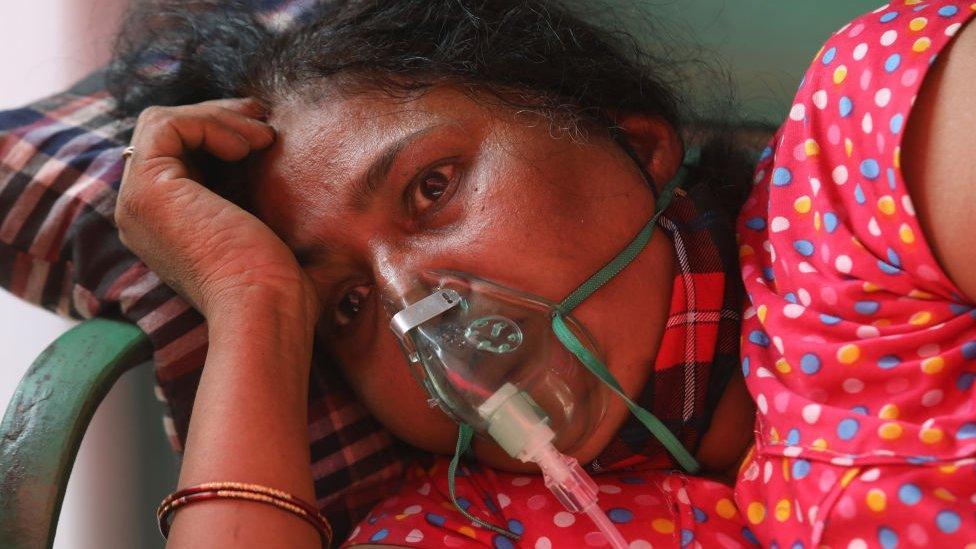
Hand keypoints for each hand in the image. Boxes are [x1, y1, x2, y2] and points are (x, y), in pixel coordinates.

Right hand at [116, 98, 318, 328]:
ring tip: (264, 137)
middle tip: (262, 117)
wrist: (265, 310)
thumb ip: (250, 199)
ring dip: (219, 117)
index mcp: (163, 224)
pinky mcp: (148, 189)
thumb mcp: (262, 231)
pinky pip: (167, 125)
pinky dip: (210, 124)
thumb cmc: (277, 286)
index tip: (263, 132)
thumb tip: (277, 159)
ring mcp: (137, 200)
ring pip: (163, 123)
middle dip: (218, 116)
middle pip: (167, 136)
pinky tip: (247, 147)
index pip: (176, 156)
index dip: (218, 132)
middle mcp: (140, 212)